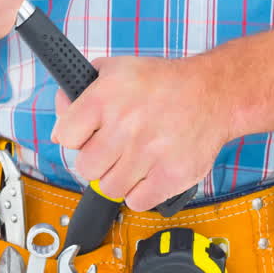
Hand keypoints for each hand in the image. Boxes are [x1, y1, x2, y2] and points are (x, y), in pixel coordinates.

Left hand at [51, 55, 234, 211]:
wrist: (214, 93)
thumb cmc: (163, 84)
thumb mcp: (116, 70)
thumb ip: (80, 91)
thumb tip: (59, 120)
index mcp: (105, 97)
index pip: (65, 137)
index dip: (75, 138)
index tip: (88, 135)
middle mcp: (125, 125)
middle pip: (85, 168)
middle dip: (97, 161)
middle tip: (114, 150)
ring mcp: (149, 153)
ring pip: (108, 189)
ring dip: (118, 179)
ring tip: (134, 161)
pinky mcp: (171, 175)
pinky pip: (136, 202)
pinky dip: (140, 193)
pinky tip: (149, 173)